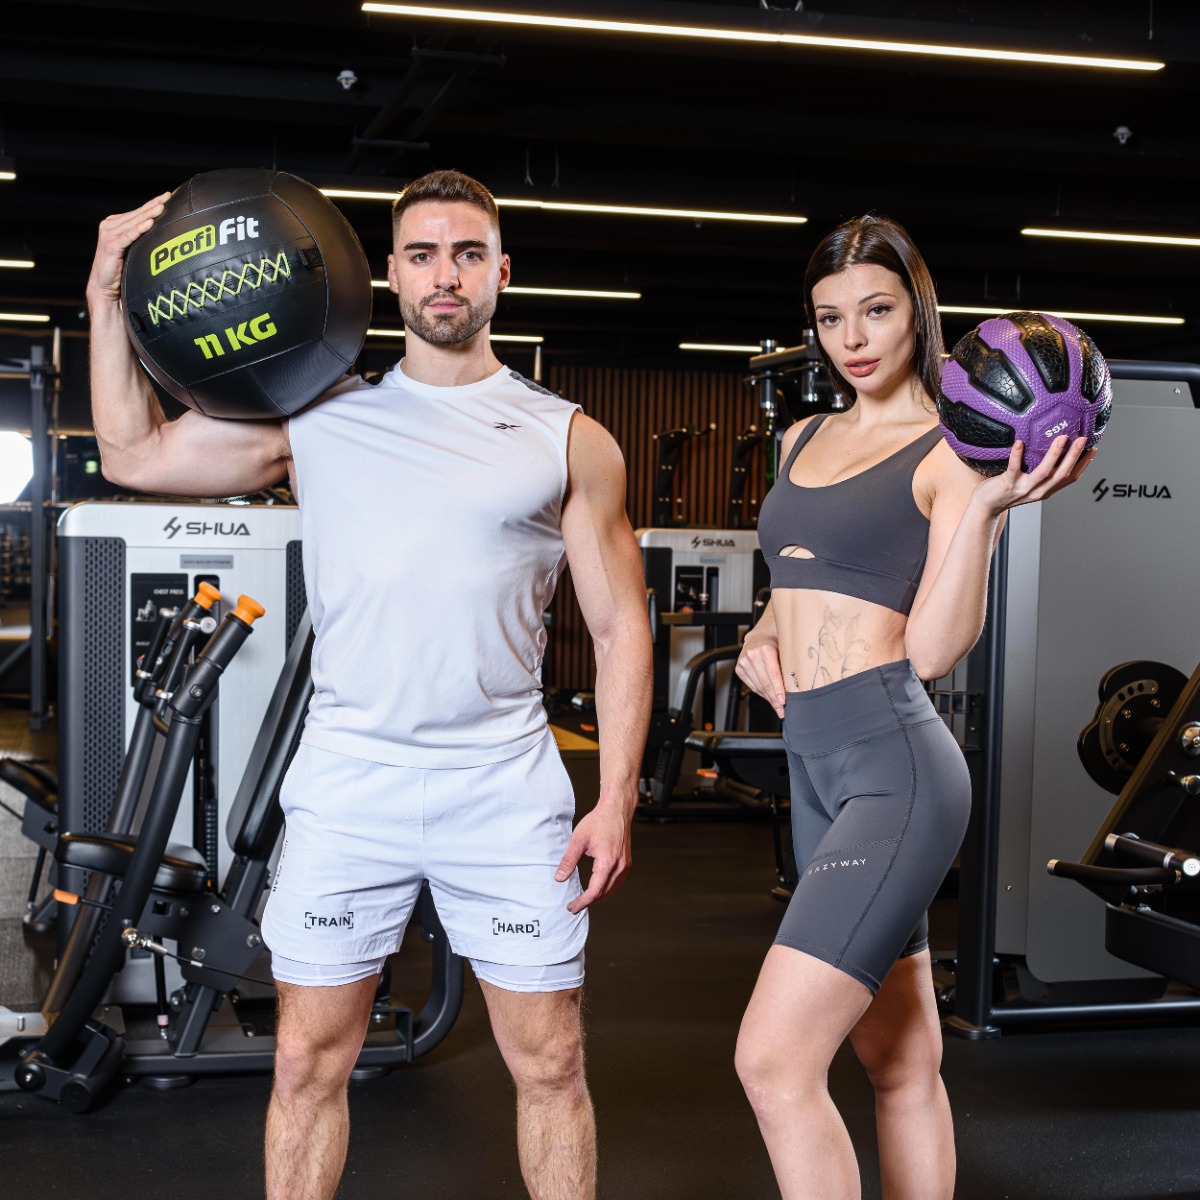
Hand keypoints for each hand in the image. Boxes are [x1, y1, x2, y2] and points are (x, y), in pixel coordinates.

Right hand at [86, 193, 171, 307]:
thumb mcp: (133, 249)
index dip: (153, 203)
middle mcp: (111, 226)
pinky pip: (128, 236)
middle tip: (168, 197)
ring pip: (134, 222)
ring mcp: (109, 235)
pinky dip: (139, 229)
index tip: (168, 195)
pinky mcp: (111, 246)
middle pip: (137, 214)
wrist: (105, 287)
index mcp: (116, 224)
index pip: (138, 212)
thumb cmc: (122, 269)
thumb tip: (162, 232)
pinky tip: (149, 223)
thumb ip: (141, 238)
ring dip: (149, 214)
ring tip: (162, 206)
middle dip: (154, 205)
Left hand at [555, 801, 631, 912]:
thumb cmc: (599, 821)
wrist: (617, 809)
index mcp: (607, 862)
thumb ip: (569, 860)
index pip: (595, 891)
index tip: (572, 907)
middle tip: (574, 905)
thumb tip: (559, 878)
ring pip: (612, 890)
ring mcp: (625, 865)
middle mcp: (619, 866)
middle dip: (588, 902)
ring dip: (598, 897)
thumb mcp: (578, 839)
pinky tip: (598, 889)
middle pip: (603, 893)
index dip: (583, 902)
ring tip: (584, 899)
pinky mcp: (627, 862)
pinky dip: (607, 889)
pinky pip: (617, 882)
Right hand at [735, 628, 786, 718]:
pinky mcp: (739, 668)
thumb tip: (797, 687)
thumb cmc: (777, 642)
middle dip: (774, 699)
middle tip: (782, 710)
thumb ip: (789, 666)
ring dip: (768, 698)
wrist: (761, 635)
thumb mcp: (786, 650)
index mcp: (765, 649)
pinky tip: (769, 697)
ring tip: (777, 706)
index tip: (783, 702)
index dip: (778, 690)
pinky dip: (761, 693)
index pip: (773, 675)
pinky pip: (752, 685)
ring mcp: (743, 662)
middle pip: (765, 683)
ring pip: (758, 686)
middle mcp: (751, 655)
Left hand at [974, 435, 1094, 515]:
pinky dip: (1017, 455)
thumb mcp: (1028, 481)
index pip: (1071, 478)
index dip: (1083, 465)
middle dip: (1075, 456)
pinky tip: (1019, 442)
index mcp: (1046, 490)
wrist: (986, 506)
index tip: (1093, 449)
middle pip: (1062, 474)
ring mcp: (1023, 488)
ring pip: (1044, 472)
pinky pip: (1014, 468)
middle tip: (1083, 439)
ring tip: (1061, 438)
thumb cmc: (1006, 489)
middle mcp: (1038, 491)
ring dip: (1055, 455)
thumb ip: (1039, 468)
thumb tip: (1049, 445)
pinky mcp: (1007, 485)